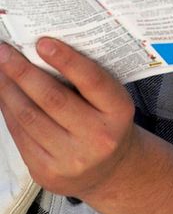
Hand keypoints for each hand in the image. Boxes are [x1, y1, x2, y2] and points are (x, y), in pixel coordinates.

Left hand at [0, 38, 138, 198]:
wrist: (109, 170)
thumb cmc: (106, 124)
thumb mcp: (111, 102)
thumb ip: (86, 82)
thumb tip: (42, 52)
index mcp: (118, 112)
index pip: (93, 81)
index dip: (67, 60)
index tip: (43, 42)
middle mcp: (98, 137)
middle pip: (53, 99)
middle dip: (24, 72)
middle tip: (5, 52)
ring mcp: (72, 158)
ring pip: (29, 117)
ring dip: (8, 89)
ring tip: (0, 69)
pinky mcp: (48, 171)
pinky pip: (20, 135)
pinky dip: (8, 110)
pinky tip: (4, 94)